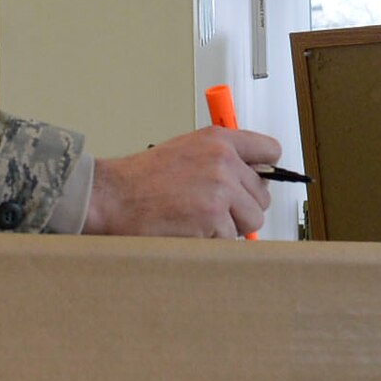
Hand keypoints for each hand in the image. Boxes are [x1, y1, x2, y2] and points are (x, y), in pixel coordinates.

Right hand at [83, 126, 281, 238]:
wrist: (111, 196)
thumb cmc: (140, 179)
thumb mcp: (184, 151)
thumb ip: (218, 160)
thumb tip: (247, 180)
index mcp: (218, 140)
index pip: (269, 150)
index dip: (264, 171)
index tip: (256, 181)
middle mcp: (224, 161)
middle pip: (262, 195)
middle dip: (241, 208)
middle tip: (210, 209)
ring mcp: (220, 189)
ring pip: (251, 221)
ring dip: (229, 227)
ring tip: (197, 219)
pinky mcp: (213, 218)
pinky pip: (229, 239)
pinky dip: (211, 240)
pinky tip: (187, 228)